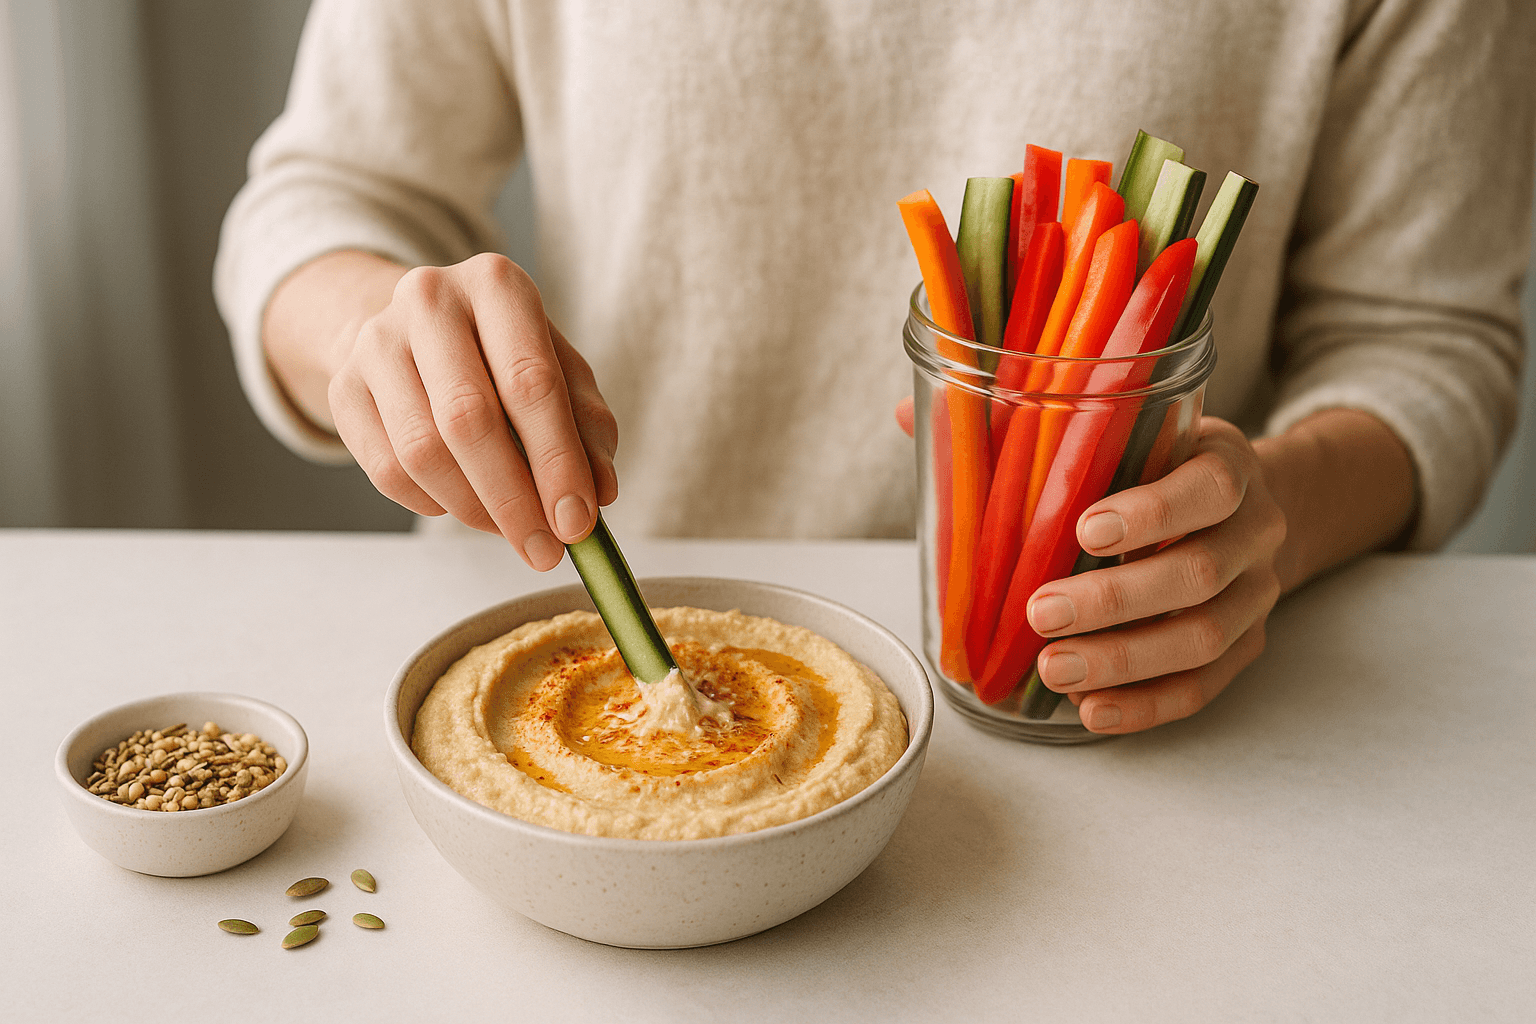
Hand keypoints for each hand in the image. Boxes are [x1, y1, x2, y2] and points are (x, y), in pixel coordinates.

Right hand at [326, 252, 617, 569]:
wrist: (417, 330)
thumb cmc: (504, 354)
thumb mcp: (560, 371)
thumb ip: (588, 428)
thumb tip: (599, 493)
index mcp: (496, 285)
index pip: (530, 382)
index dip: (557, 461)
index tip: (578, 522)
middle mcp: (429, 300)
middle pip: (469, 419)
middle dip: (514, 499)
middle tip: (545, 550)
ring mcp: (376, 341)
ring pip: (422, 451)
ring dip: (474, 509)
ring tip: (510, 530)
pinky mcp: (344, 387)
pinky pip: (386, 470)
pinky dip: (431, 504)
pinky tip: (462, 504)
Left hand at [1028, 417, 1284, 732]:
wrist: (1240, 511)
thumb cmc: (1162, 472)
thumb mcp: (1141, 440)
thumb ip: (1093, 455)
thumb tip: (993, 476)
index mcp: (1229, 468)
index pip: (1211, 487)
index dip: (1153, 512)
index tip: (1085, 530)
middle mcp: (1256, 532)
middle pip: (1199, 574)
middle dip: (1114, 601)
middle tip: (1042, 613)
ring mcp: (1257, 594)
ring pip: (1202, 638)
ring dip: (1122, 660)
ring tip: (1054, 669)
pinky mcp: (1246, 645)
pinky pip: (1201, 686)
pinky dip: (1144, 705)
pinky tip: (1091, 708)